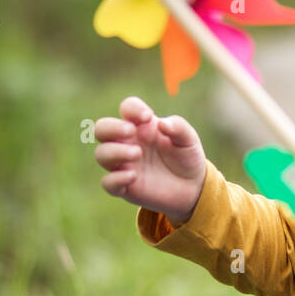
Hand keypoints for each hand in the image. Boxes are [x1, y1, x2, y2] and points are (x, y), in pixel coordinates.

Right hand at [94, 96, 206, 223]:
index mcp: (142, 126)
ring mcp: (123, 164)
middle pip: (102, 128)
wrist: (192, 187)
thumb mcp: (189, 140)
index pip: (127, 108)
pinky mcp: (124, 186)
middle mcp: (127, 142)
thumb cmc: (186, 157)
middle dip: (112, 127)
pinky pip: (108, 182)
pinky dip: (115, 179)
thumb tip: (162, 124)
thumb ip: (178, 127)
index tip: (147, 116)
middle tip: (131, 132)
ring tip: (138, 153)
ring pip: (101, 154)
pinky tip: (133, 176)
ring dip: (115, 151)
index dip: (132, 109)